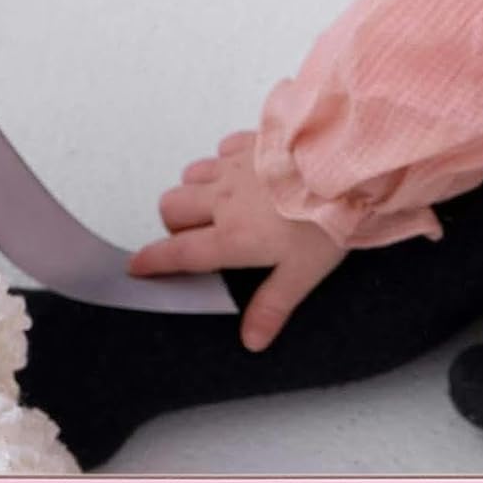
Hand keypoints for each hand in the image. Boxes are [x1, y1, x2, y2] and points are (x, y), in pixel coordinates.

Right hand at [130, 129, 345, 350]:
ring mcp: (235, 168)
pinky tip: (242, 176)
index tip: (137, 266)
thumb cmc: (326, 220)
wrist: (344, 168)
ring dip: (195, 193)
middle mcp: (224, 200)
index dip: (153, 261)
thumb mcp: (302, 274)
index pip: (179, 253)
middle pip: (171, 208)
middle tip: (196, 239)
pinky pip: (220, 151)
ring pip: (190, 176)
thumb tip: (253, 339)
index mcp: (232, 237)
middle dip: (174, 226)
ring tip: (218, 206)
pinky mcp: (251, 143)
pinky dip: (222, 164)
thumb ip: (273, 306)